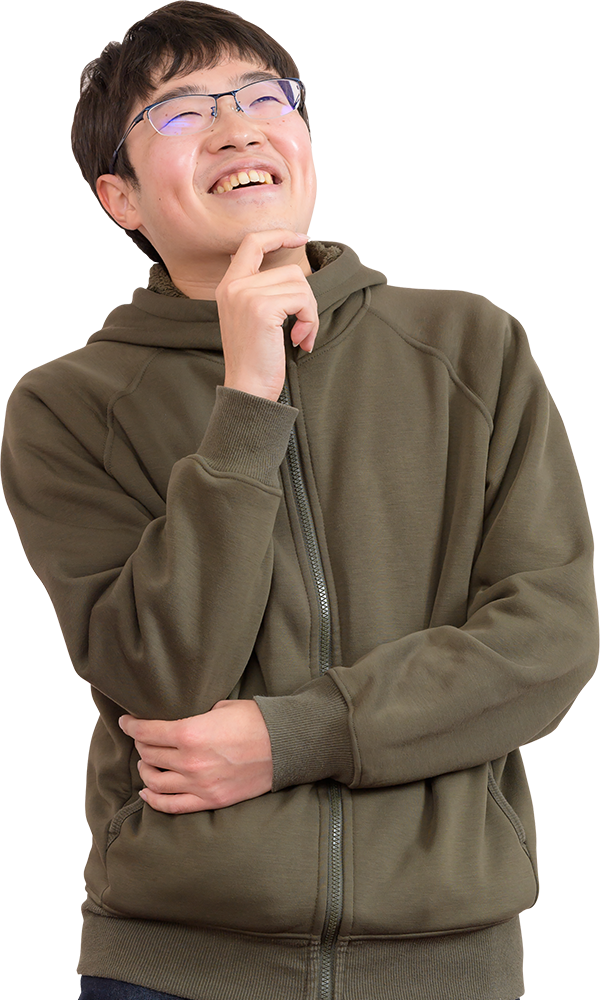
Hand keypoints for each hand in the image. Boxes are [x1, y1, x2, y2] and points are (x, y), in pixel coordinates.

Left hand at [118, 700, 272, 813]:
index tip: (126, 722)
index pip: (147, 732)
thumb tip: (180, 719)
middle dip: (141, 744)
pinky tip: (147, 792)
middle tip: (142, 738)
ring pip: (155, 781)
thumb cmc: (255, 721)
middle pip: (149, 754)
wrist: (285, 745)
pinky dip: (154, 800)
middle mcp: (190, 762)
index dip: (131, 726)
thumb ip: (195, 716)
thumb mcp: (221, 706)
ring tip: (146, 762)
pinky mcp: (210, 800)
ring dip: (145, 769)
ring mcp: (199, 785)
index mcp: (190, 734)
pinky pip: (172, 806)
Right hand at [215, 229, 318, 401]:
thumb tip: (295, 275)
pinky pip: (302, 300)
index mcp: (228, 286)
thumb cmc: (255, 360)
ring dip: (310, 313)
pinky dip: (310, 321)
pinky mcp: (261, 307)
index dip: (279, 235)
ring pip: (300, 284)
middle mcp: (233, 286)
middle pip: (290, 270)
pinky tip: (299, 341)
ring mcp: (245, 295)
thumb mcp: (253, 319)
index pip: (252, 242)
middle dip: (306, 299)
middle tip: (304, 327)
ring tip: (300, 336)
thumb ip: (264, 293)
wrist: (247, 389)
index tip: (301, 238)